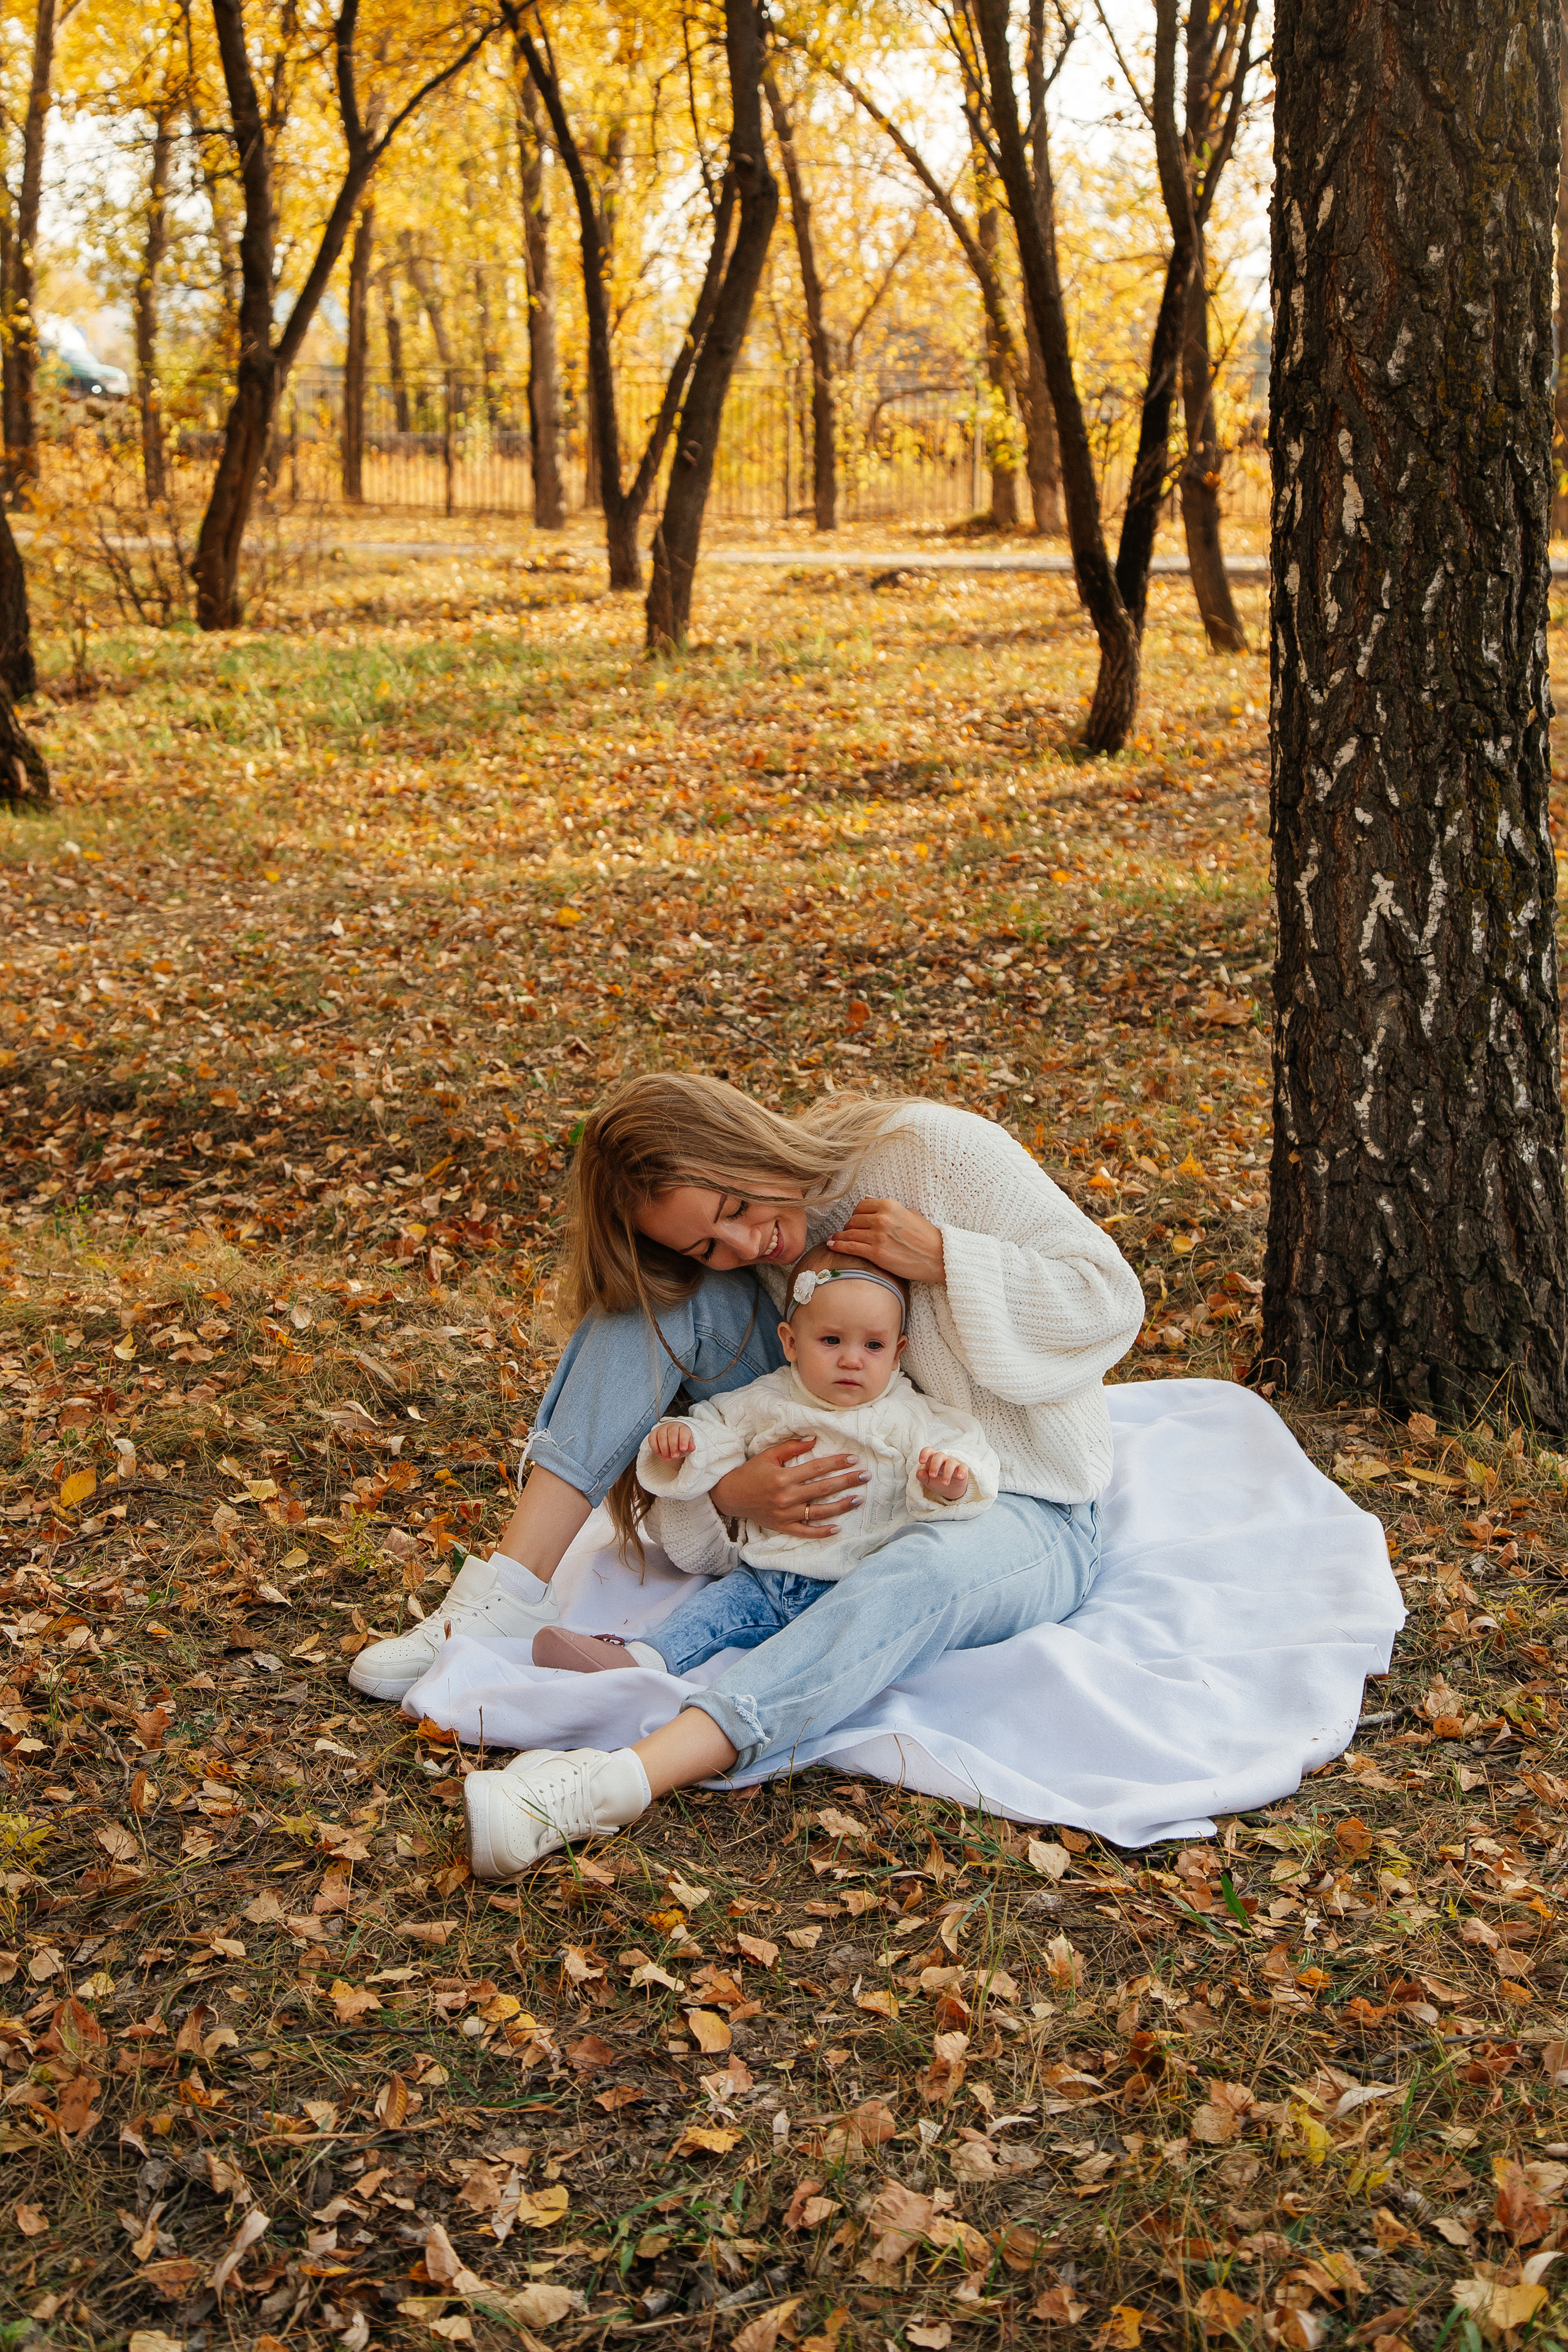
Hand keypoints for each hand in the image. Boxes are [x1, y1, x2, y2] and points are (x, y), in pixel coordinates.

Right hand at [649, 1421, 695, 1460]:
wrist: (672, 1443)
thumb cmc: (680, 1444)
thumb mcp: (686, 1447)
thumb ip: (689, 1447)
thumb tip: (692, 1447)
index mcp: (683, 1428)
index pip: (683, 1432)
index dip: (683, 1440)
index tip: (683, 1449)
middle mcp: (672, 1426)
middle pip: (672, 1433)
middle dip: (673, 1446)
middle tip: (675, 1456)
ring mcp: (662, 1428)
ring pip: (661, 1436)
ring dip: (664, 1449)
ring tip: (668, 1458)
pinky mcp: (653, 1433)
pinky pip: (652, 1439)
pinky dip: (655, 1448)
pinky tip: (660, 1454)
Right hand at [710, 1437, 866, 1539]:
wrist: (731, 1496)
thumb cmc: (751, 1472)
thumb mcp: (768, 1455)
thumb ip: (791, 1447)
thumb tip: (814, 1440)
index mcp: (784, 1477)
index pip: (817, 1468)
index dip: (837, 1463)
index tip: (853, 1458)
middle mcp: (787, 1497)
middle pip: (823, 1489)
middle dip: (846, 1481)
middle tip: (865, 1476)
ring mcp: (786, 1514)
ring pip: (819, 1512)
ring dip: (841, 1506)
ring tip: (858, 1499)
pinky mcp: (783, 1527)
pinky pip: (805, 1532)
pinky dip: (821, 1532)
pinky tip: (837, 1528)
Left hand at [828, 1197, 945, 1285]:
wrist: (939, 1257)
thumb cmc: (927, 1236)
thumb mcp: (909, 1213)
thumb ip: (888, 1207)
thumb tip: (867, 1198)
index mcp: (889, 1205)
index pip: (861, 1206)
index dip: (856, 1214)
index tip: (854, 1220)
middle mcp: (881, 1218)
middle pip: (853, 1220)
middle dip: (849, 1226)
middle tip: (848, 1232)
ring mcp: (878, 1236)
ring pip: (849, 1233)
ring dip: (840, 1236)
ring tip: (834, 1238)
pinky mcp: (876, 1253)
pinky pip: (850, 1247)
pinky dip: (838, 1246)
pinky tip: (832, 1245)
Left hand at [917, 1449, 969, 1501]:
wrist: (950, 1491)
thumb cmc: (937, 1482)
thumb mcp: (928, 1481)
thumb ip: (922, 1477)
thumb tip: (919, 1472)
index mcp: (932, 1460)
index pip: (928, 1451)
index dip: (925, 1454)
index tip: (921, 1462)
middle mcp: (943, 1459)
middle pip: (939, 1456)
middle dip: (935, 1465)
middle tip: (932, 1476)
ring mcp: (953, 1464)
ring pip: (951, 1462)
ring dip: (947, 1473)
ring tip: (944, 1483)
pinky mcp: (962, 1470)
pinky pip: (963, 1467)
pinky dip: (962, 1471)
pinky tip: (959, 1477)